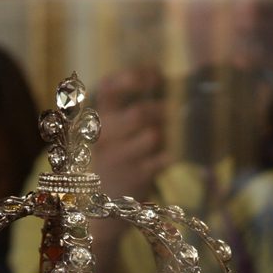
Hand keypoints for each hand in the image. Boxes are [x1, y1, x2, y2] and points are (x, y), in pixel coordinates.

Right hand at [91, 66, 170, 198]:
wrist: (106, 200)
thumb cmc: (118, 151)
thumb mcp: (115, 126)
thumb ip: (132, 99)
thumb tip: (159, 72)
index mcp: (97, 117)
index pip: (108, 89)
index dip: (131, 79)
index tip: (154, 77)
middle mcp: (103, 136)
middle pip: (139, 114)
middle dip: (162, 109)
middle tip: (175, 110)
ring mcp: (118, 157)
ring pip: (153, 135)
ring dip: (169, 130)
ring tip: (174, 131)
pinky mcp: (136, 176)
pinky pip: (164, 157)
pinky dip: (175, 150)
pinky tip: (175, 149)